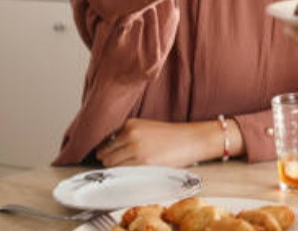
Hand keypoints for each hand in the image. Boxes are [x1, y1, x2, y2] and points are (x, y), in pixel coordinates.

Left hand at [96, 118, 220, 167]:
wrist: (193, 139)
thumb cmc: (173, 136)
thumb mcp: (147, 128)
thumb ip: (129, 135)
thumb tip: (110, 152)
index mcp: (130, 124)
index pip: (105, 142)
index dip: (107, 152)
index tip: (110, 157)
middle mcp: (130, 134)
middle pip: (104, 154)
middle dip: (109, 161)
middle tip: (120, 165)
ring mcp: (136, 148)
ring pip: (112, 165)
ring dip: (117, 169)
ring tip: (130, 169)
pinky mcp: (144, 162)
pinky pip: (124, 172)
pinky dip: (125, 174)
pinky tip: (136, 172)